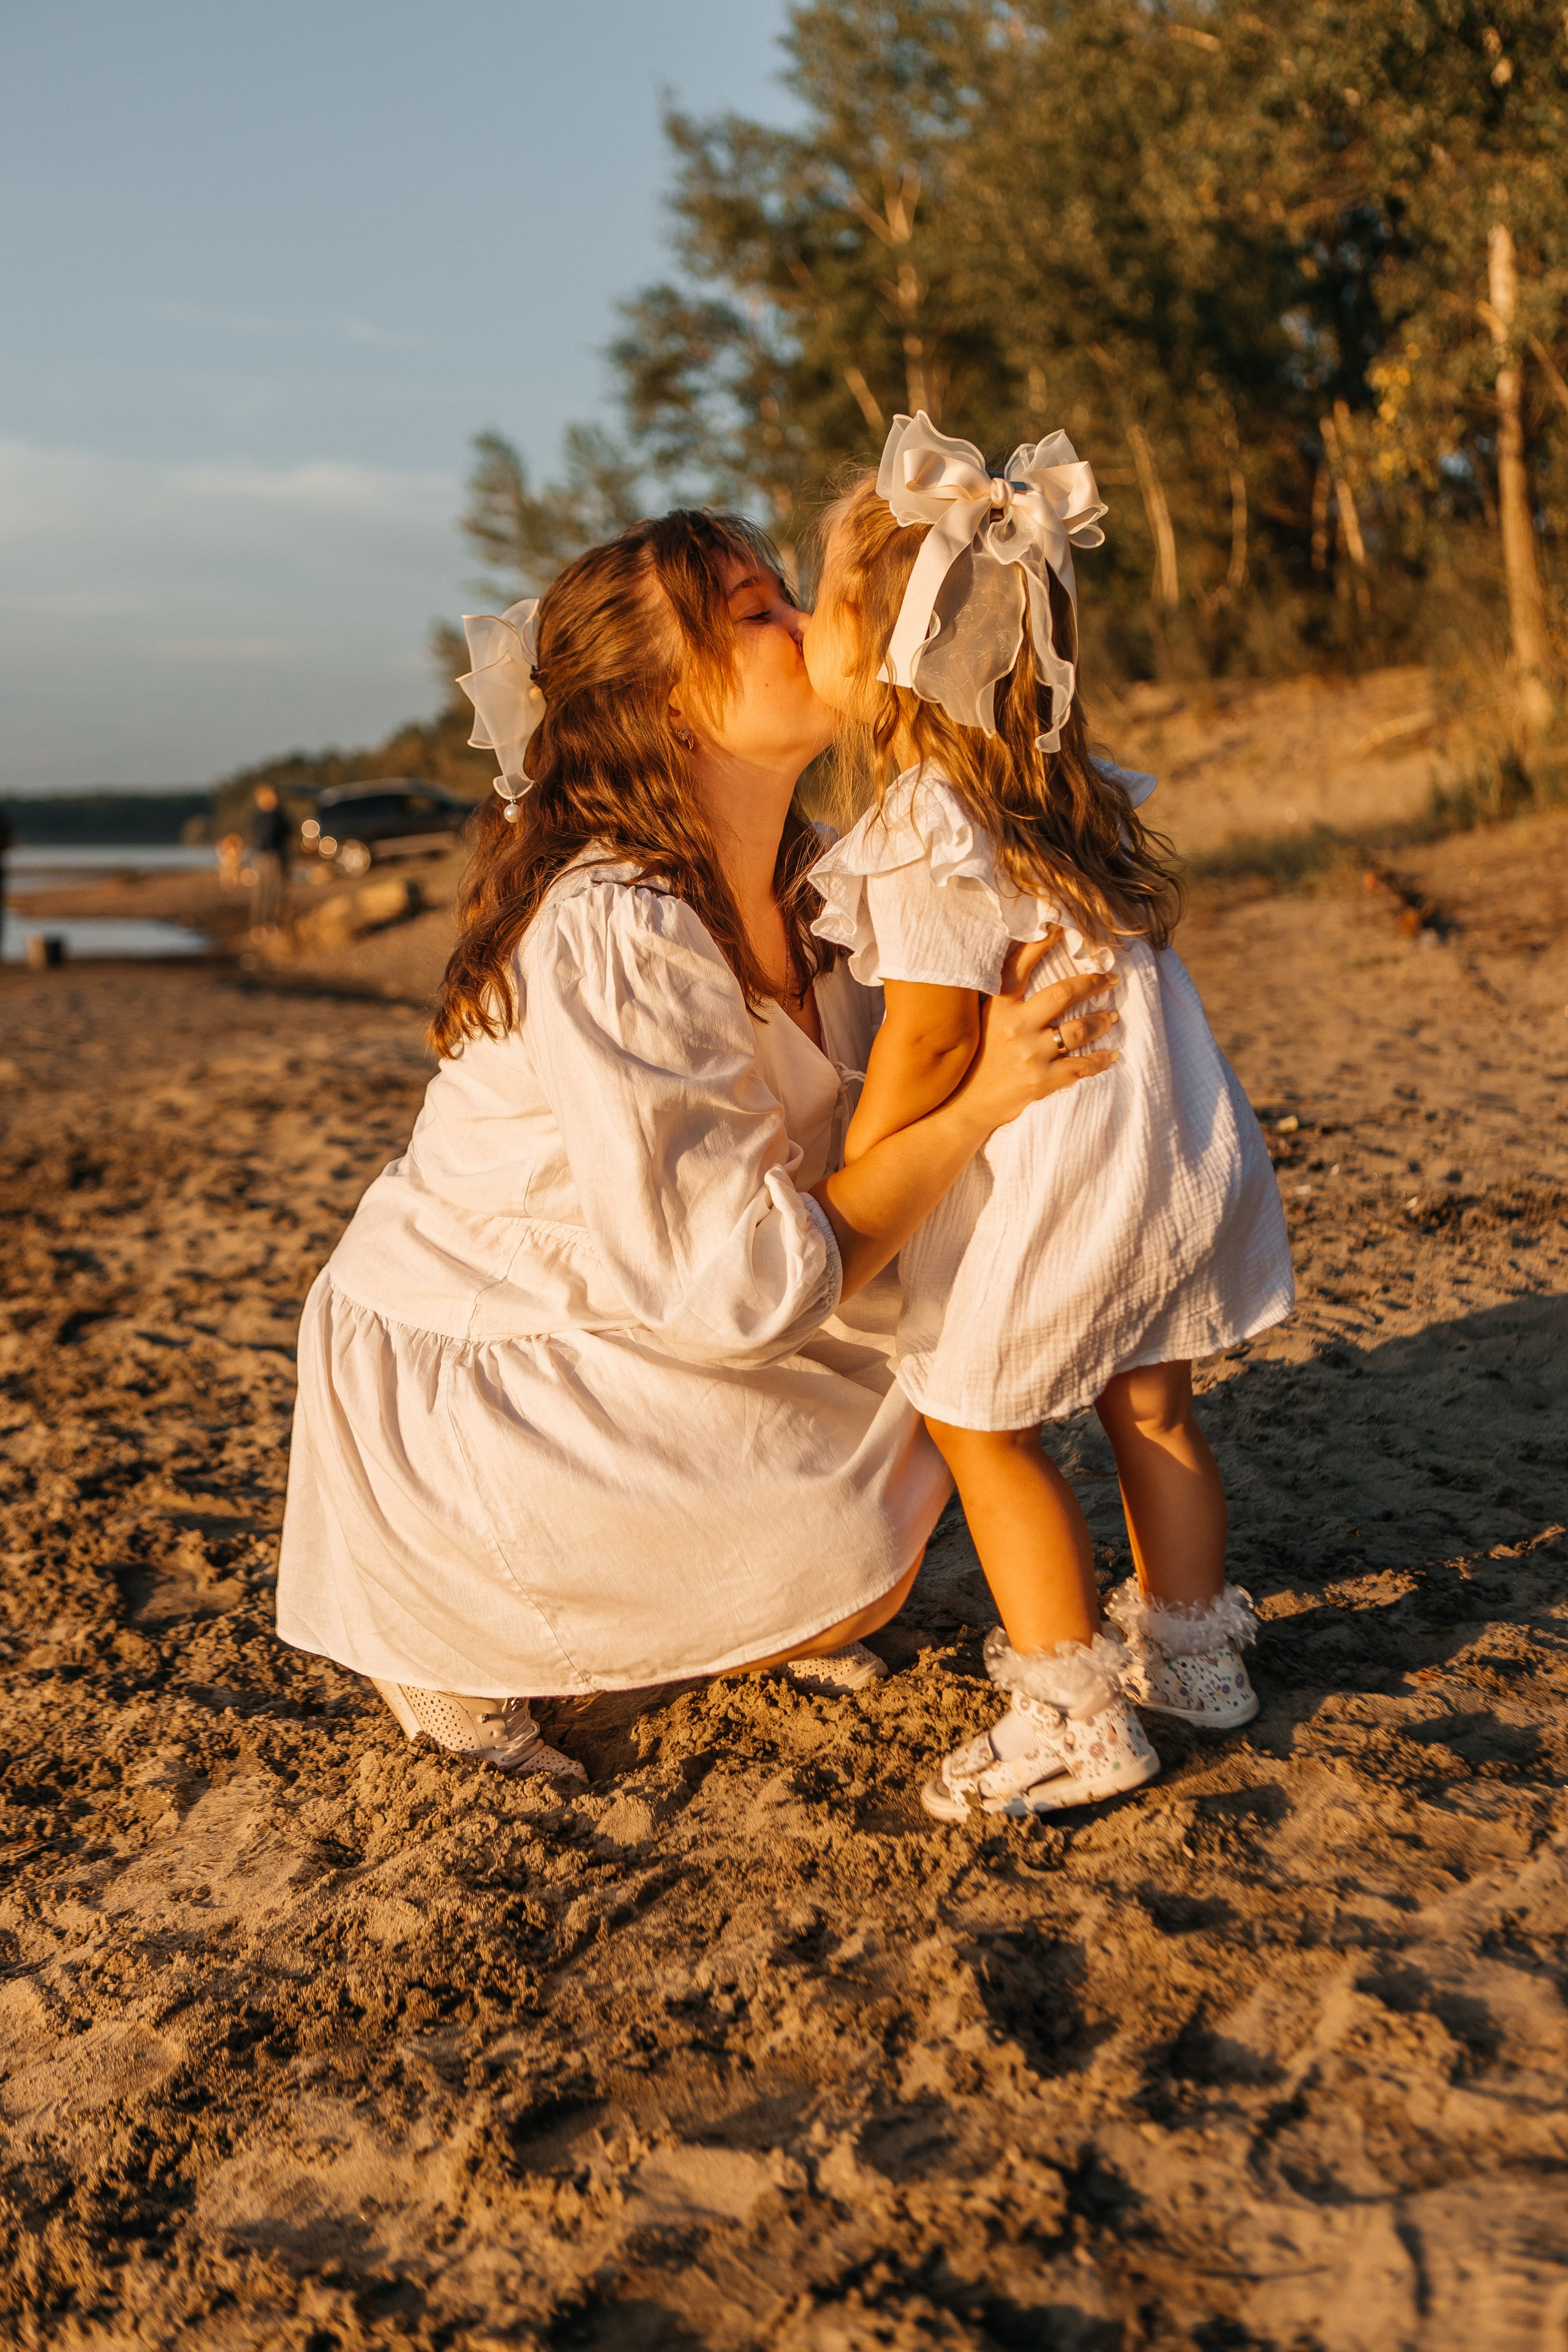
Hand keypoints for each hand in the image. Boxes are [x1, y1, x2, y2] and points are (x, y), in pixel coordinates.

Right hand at [953, 931, 1118, 1137]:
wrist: (967, 1104)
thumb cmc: (979, 1057)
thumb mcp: (985, 1018)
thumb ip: (1005, 994)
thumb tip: (1030, 957)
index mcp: (999, 1006)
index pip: (1022, 964)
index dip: (1044, 942)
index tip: (1064, 928)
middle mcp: (1016, 1026)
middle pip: (1064, 993)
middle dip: (1093, 983)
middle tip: (1110, 978)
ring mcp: (1030, 1055)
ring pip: (1079, 1030)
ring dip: (1102, 1021)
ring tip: (1113, 1016)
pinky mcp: (1042, 1081)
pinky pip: (1082, 1066)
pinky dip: (1101, 1060)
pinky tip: (1112, 1055)